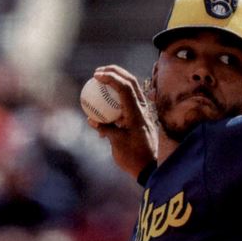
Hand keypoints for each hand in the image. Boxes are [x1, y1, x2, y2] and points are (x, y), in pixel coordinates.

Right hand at [87, 65, 157, 179]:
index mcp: (136, 113)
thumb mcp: (116, 143)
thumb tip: (91, 120)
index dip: (110, 77)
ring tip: (101, 81)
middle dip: (114, 72)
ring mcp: (143, 113)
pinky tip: (105, 103)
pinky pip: (128, 103)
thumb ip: (105, 128)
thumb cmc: (133, 157)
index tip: (96, 76)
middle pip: (130, 82)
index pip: (125, 87)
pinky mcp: (141, 118)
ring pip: (131, 90)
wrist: (150, 168)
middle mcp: (142, 110)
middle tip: (98, 72)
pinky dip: (117, 99)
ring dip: (116, 82)